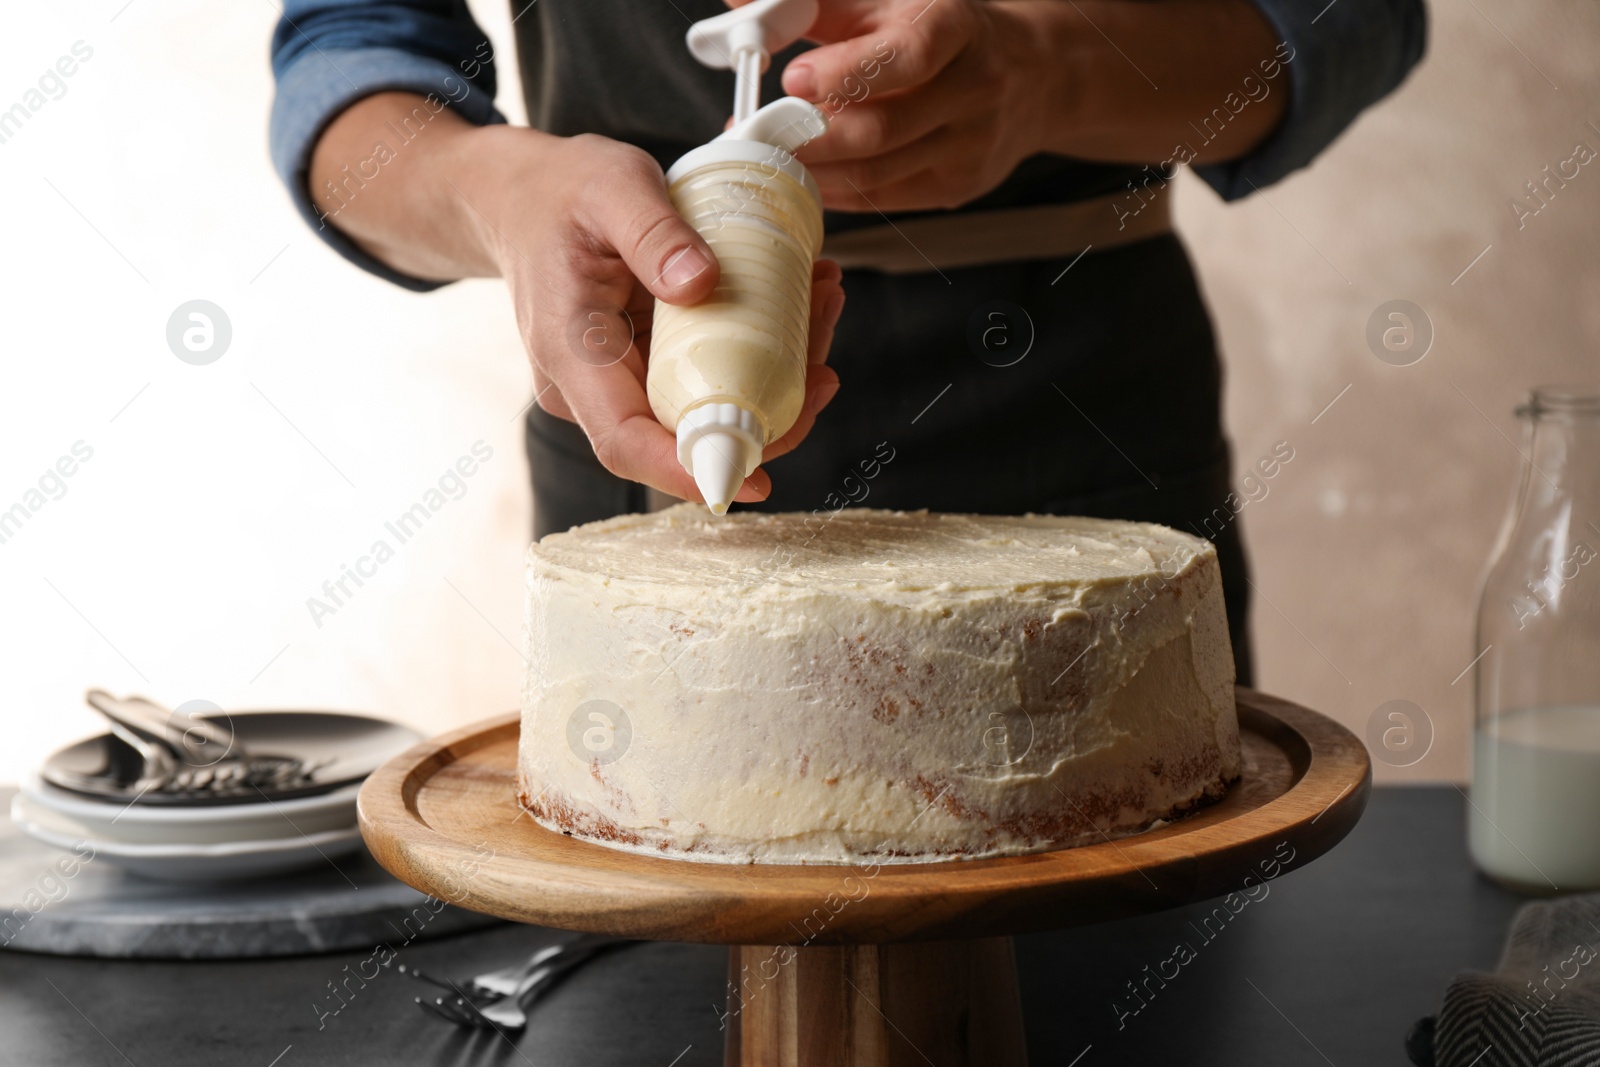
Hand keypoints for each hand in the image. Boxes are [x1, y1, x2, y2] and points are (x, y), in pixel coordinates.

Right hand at [310, 96, 844, 504]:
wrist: (522, 198)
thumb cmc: (561, 191)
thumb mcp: (611, 188)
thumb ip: (653, 234)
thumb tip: (703, 284)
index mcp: (572, 351)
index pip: (626, 441)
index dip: (687, 470)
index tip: (752, 479)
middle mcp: (593, 385)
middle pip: (682, 436)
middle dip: (766, 416)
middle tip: (826, 369)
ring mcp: (621, 382)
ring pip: (706, 410)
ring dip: (776, 381)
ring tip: (822, 312)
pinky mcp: (647, 369)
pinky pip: (708, 380)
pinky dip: (759, 355)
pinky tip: (800, 307)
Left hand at [756, 0, 1050, 212]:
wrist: (1028, 75)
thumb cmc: (937, 32)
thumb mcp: (885, 1)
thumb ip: (814, 4)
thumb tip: (738, 2)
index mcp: (955, 27)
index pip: (906, 56)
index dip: (847, 73)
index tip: (793, 79)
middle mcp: (973, 88)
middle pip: (883, 128)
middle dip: (810, 137)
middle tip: (757, 134)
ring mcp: (970, 145)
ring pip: (878, 172)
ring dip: (814, 170)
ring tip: (769, 157)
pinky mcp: (959, 186)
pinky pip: (883, 197)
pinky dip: (835, 190)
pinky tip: (805, 175)